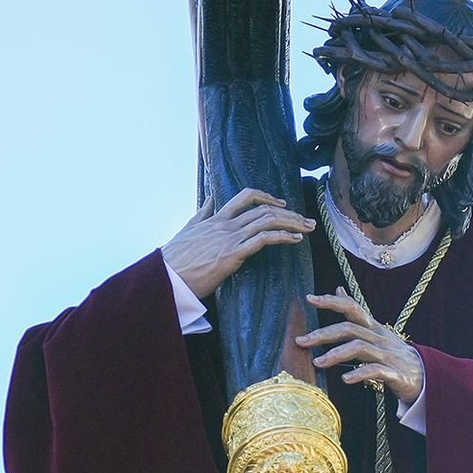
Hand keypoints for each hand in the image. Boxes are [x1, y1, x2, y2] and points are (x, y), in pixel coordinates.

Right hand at [162, 188, 316, 297]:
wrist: (165, 276)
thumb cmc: (174, 259)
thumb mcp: (188, 229)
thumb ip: (201, 214)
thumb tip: (210, 200)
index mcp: (215, 218)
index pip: (245, 197)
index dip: (267, 196)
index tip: (281, 204)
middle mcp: (225, 224)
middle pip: (264, 209)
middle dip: (289, 213)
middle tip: (306, 220)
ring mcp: (229, 237)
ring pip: (268, 220)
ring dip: (292, 223)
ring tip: (308, 228)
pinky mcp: (232, 253)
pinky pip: (264, 239)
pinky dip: (283, 236)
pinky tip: (295, 240)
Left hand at [298, 289, 423, 403]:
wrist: (426, 376)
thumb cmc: (394, 354)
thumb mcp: (375, 330)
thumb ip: (356, 313)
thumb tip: (338, 289)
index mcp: (373, 327)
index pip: (352, 307)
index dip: (331, 301)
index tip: (309, 298)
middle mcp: (379, 337)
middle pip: (349, 328)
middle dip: (323, 333)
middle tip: (301, 341)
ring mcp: (388, 355)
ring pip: (360, 348)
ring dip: (336, 354)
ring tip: (318, 363)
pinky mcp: (395, 373)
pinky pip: (375, 371)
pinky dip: (359, 374)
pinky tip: (345, 380)